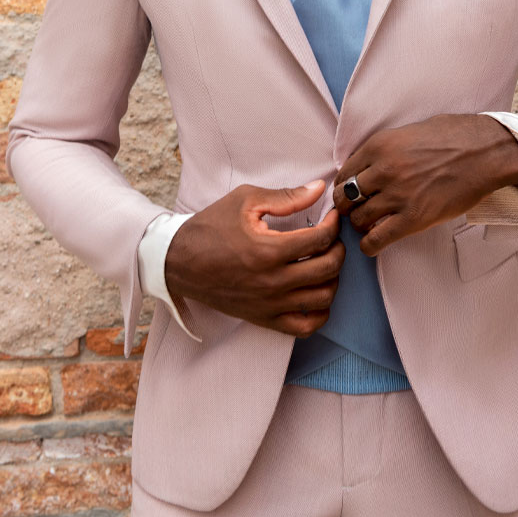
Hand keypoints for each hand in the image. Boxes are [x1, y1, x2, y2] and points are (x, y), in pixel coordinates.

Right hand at [165, 179, 345, 337]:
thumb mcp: (245, 201)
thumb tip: (318, 189)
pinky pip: (305, 327)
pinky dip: (320, 312)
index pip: (320, 239)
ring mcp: (269, 304)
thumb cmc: (211, 226)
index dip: (333, 224)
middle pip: (328, 269)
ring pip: (323, 298)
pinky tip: (316, 293)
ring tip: (324, 261)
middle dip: (338, 249)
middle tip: (332, 238)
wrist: (179, 261)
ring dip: (333, 278)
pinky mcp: (264, 319)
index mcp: (269, 250)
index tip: (332, 217)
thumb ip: (286, 196)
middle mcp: (272, 281)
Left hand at [332, 113, 517, 255]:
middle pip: (346, 196)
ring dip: (360, 224)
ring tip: (369, 224)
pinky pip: (377, 239)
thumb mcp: (409, 132)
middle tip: (356, 209)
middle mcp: (383, 170)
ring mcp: (398, 195)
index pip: (344, 172)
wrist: (486, 152)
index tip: (349, 192)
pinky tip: (372, 244)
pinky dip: (369, 245)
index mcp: (379, 145)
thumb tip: (366, 165)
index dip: (344, 185)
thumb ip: (384, 149)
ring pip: (359, 218)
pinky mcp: (414, 218)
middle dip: (348, 205)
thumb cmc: (453, 137)